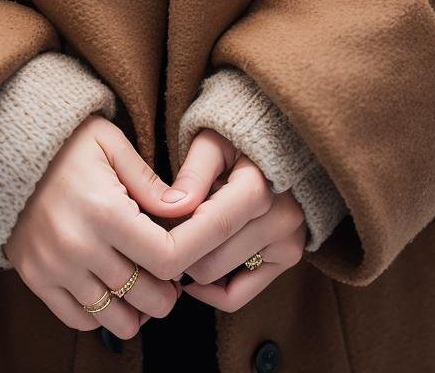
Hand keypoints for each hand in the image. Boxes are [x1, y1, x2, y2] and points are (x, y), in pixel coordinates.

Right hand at [3, 114, 190, 337]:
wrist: (6, 152)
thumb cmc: (67, 144)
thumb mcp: (110, 144)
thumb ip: (149, 182)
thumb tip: (186, 210)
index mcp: (106, 210)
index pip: (165, 258)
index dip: (188, 261)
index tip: (189, 253)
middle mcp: (80, 246)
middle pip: (145, 296)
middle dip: (167, 292)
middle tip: (171, 278)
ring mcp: (55, 267)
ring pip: (115, 318)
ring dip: (138, 312)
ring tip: (144, 291)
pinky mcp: (36, 279)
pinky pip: (79, 320)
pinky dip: (102, 316)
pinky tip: (113, 296)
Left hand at [158, 129, 306, 311]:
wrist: (277, 142)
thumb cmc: (236, 138)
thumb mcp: (211, 141)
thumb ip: (194, 172)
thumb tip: (173, 207)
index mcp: (259, 185)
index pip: (212, 227)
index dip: (175, 241)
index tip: (147, 241)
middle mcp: (280, 218)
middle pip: (210, 261)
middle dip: (180, 253)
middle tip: (161, 237)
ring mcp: (287, 242)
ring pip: (219, 279)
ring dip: (193, 266)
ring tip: (183, 240)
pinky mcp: (286, 259)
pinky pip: (239, 295)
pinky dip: (211, 290)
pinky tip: (193, 271)